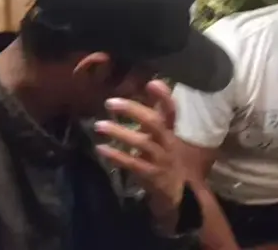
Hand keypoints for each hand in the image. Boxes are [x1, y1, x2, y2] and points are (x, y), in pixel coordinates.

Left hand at [94, 80, 184, 226]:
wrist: (177, 194)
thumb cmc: (165, 160)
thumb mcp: (161, 138)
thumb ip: (152, 117)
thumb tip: (140, 92)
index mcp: (170, 131)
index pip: (171, 110)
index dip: (164, 97)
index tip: (152, 82)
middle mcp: (167, 142)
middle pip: (155, 123)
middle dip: (133, 111)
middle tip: (110, 103)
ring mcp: (161, 159)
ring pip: (142, 143)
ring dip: (120, 133)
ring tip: (99, 125)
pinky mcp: (152, 176)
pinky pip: (133, 164)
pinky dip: (117, 156)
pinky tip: (101, 149)